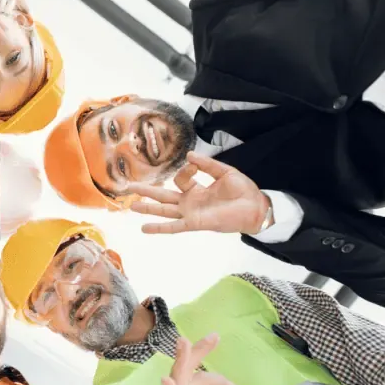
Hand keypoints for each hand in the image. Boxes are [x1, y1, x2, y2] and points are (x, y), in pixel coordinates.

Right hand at [129, 152, 271, 234]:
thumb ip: (207, 164)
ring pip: (164, 210)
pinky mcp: (194, 223)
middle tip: (129, 186)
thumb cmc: (243, 191)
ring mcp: (190, 213)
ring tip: (131, 205)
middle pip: (163, 196)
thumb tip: (189, 155)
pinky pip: (174, 226)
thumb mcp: (225, 172)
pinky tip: (144, 228)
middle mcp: (190, 202)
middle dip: (146, 191)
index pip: (180, 178)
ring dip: (147, 208)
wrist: (255, 208)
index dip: (186, 169)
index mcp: (197, 189)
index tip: (195, 164)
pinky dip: (159, 228)